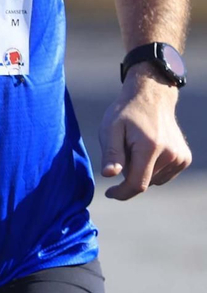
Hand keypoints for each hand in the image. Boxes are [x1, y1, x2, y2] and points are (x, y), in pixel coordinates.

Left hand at [99, 74, 191, 198]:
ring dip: (141, 170)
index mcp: (150, 147)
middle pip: (143, 181)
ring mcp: (180, 158)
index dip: (122, 193)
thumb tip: (109, 175)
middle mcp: (170, 155)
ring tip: (137, 147)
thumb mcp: (110, 129)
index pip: (137, 184)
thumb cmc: (126, 113)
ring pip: (153, 180)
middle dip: (129, 172)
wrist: (151, 98)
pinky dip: (152, 168)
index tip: (109, 193)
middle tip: (124, 149)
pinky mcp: (184, 159)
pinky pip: (163, 175)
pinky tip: (149, 150)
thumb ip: (111, 153)